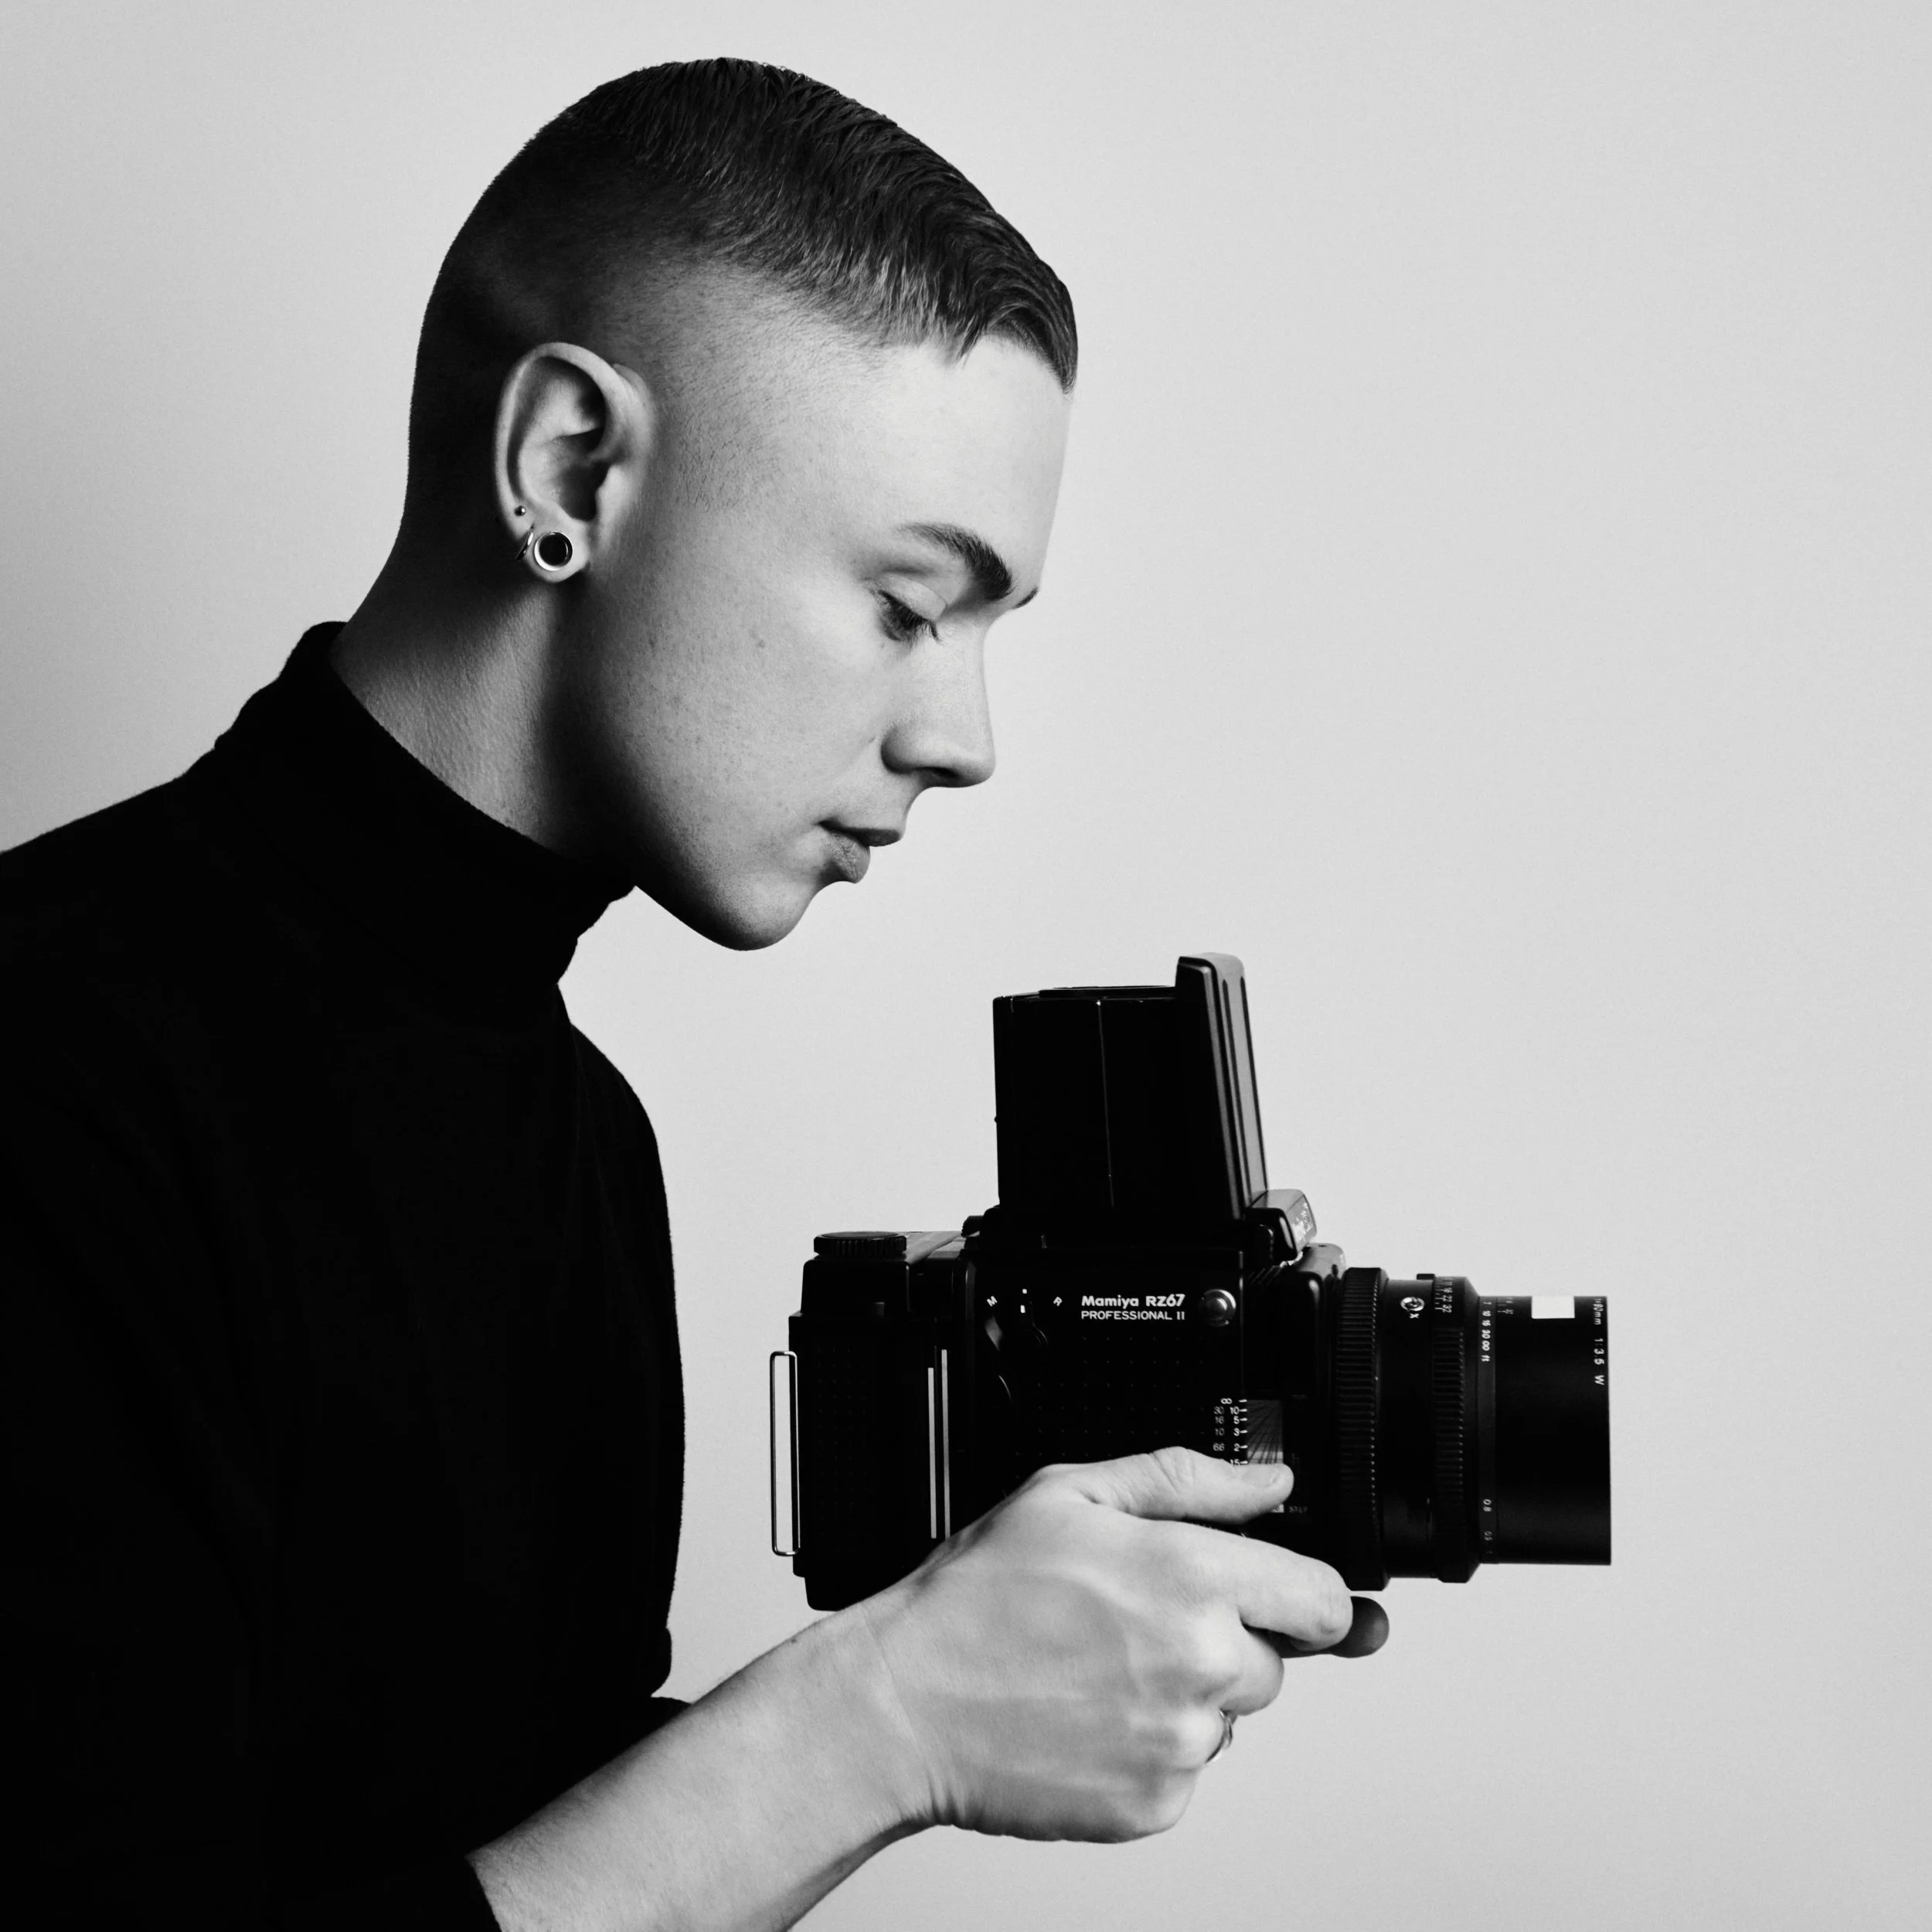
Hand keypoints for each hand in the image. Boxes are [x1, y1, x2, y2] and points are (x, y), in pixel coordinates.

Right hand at [855, 1447, 1386, 1843]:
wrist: (907, 1703)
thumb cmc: (978, 1596)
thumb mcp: (1073, 1492)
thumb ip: (1188, 1480)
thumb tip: (1269, 1485)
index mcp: (1193, 1578)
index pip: (1323, 1599)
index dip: (1304, 1592)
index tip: (1280, 1594)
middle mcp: (1202, 1666)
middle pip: (1275, 1660)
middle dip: (1227, 1638)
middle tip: (1142, 1621)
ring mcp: (1182, 1745)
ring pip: (1229, 1717)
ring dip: (1189, 1696)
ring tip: (1103, 1667)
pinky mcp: (1156, 1804)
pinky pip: (1186, 1771)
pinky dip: (1151, 1747)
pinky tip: (1091, 1713)